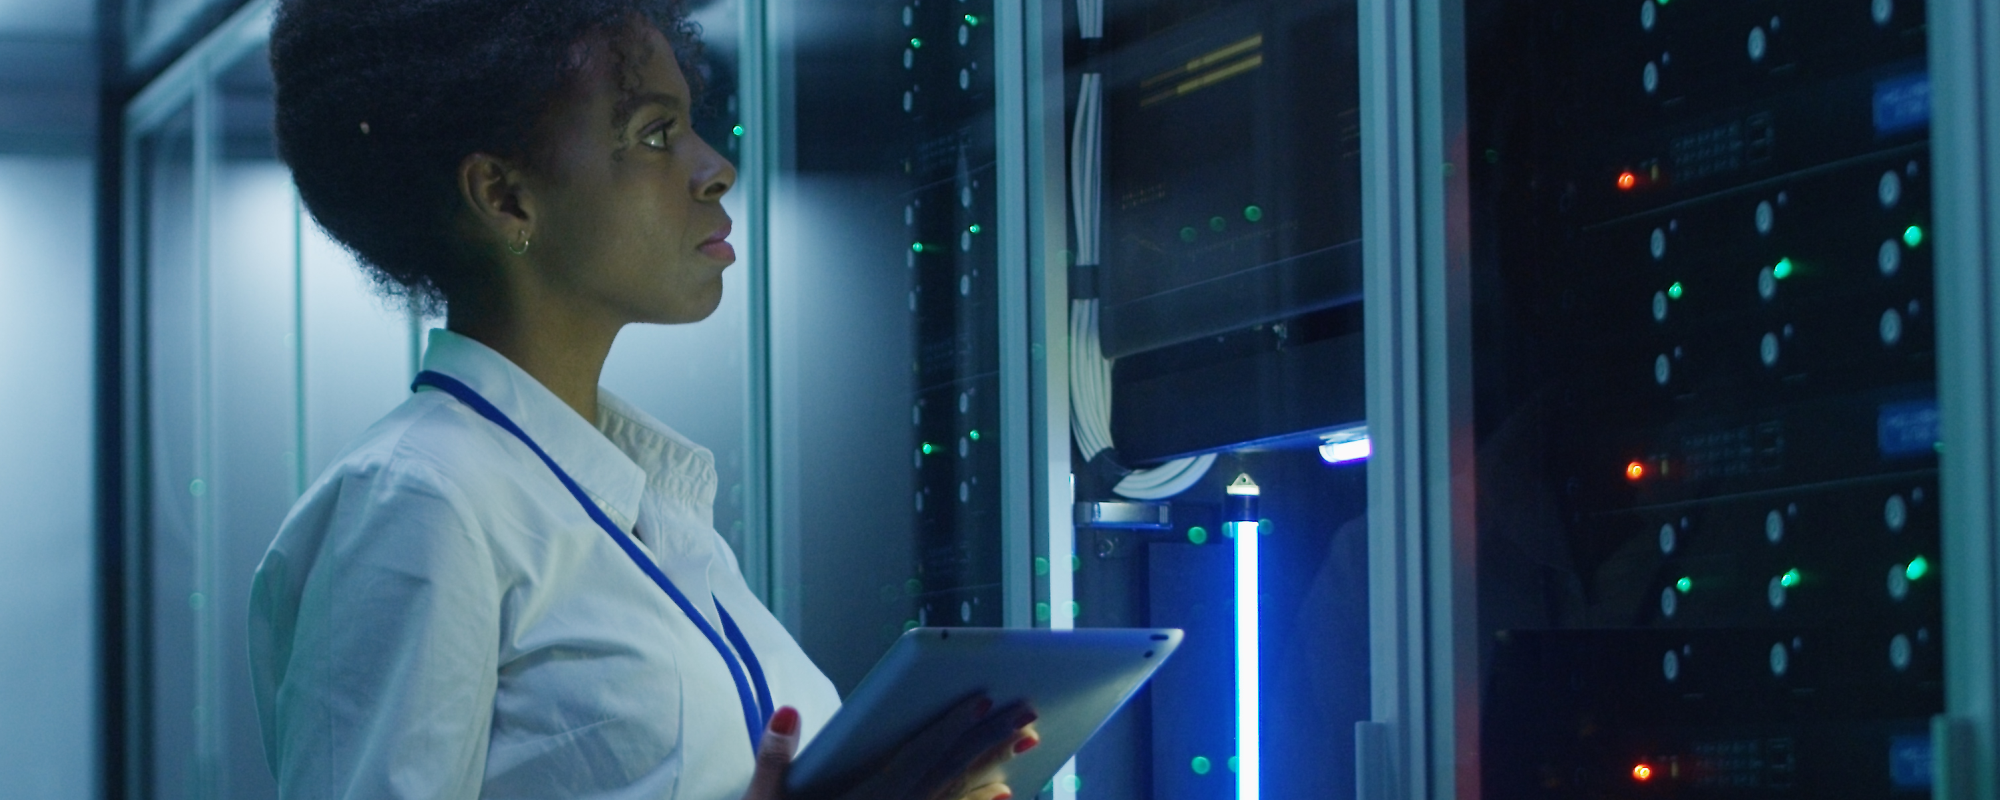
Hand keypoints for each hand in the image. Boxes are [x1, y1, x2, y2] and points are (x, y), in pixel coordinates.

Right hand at [740, 698, 1041, 799]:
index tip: (981, 700)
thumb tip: (786, 712)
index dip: (948, 727)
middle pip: (949, 774)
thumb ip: (773, 759)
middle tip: (1027, 714)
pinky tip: (1005, 794)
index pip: (915, 758)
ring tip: (1029, 740)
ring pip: (959, 796)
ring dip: (996, 767)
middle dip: (989, 742)